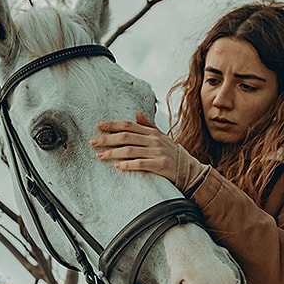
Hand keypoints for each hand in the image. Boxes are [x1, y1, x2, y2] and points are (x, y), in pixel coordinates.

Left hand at [90, 111, 207, 192]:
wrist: (190, 170)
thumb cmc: (172, 154)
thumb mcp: (162, 137)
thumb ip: (148, 126)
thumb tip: (136, 113)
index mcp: (152, 132)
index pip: (129, 126)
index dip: (113, 125)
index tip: (98, 126)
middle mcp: (153, 140)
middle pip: (126, 137)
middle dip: (107, 139)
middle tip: (93, 142)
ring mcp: (157, 152)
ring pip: (130, 150)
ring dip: (112, 153)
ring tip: (100, 155)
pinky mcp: (160, 165)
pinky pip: (140, 164)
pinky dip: (128, 164)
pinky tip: (117, 166)